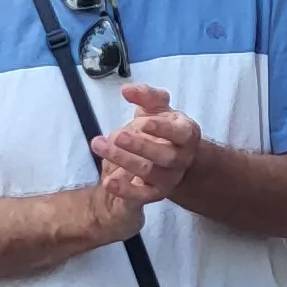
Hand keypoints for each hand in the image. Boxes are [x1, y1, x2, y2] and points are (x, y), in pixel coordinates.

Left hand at [96, 82, 204, 208]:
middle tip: (117, 136)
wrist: (171, 157)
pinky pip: (143, 196)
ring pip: (149, 172)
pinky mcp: (156, 193)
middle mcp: (181, 158)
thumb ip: (145, 95)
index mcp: (186, 134)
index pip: (180, 133)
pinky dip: (126, 191)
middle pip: (163, 155)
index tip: (142, 122)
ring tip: (100, 146)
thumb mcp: (157, 107)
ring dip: (124, 160)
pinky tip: (108, 182)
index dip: (163, 129)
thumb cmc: (163, 126)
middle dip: (139, 146)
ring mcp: (170, 177)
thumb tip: (126, 90)